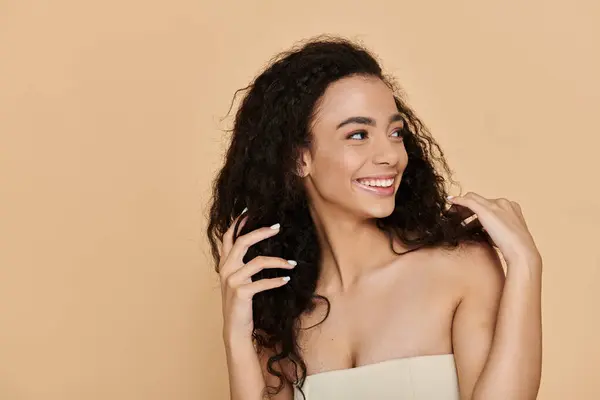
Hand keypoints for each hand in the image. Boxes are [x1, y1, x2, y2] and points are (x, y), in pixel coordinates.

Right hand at [218, 208, 296, 338]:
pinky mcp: (241, 293)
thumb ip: (241, 265)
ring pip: (258, 262)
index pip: (228, 237)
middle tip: (277, 227)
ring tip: (292, 264)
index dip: (237, 222)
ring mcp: (232, 281)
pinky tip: (287, 279)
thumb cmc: (240, 304)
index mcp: (224, 264)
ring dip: (278, 261)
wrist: (235, 329)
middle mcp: (225, 269)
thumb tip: (258, 248)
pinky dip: (277, 280)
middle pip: (242, 242)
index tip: (249, 210)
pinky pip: (262, 282)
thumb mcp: (237, 281)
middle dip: (261, 232)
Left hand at [447, 192, 541, 267]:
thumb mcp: (504, 236)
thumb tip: (482, 232)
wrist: (521, 251)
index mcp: (511, 207)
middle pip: (480, 201)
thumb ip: (494, 230)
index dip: (477, 211)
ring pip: (472, 199)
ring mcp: (495, 205)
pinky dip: (458, 200)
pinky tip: (450, 201)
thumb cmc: (514, 249)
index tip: (468, 219)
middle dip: (468, 209)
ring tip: (453, 215)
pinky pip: (468, 201)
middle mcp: (503, 203)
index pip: (489, 204)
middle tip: (456, 216)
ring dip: (461, 207)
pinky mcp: (486, 210)